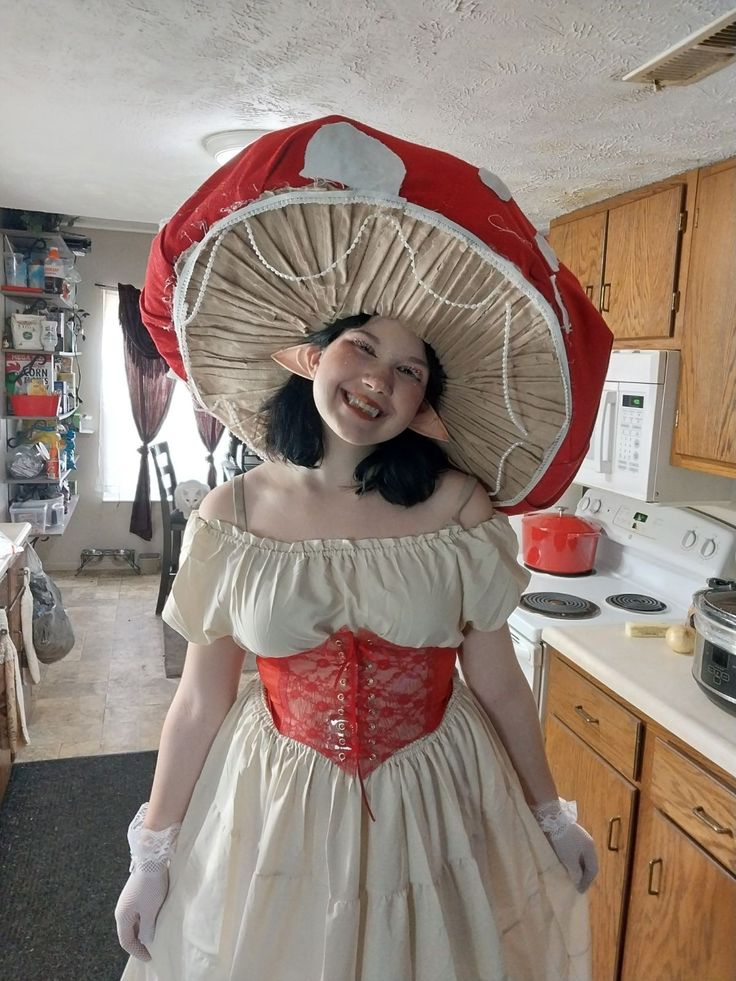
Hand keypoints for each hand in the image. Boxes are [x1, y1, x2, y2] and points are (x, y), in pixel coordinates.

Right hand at [115, 802, 180, 960]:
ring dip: (143, 931)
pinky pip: (138, 913)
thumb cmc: (150, 886)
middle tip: (152, 949)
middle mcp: (122, 909)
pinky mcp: (134, 894)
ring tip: (155, 936)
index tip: (149, 957)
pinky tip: (154, 920)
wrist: (151, 860)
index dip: (137, 951)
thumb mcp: (150, 910)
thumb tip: (146, 940)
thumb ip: (147, 928)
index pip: (126, 941)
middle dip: (139, 942)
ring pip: (134, 922)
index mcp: (122, 916)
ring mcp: (128, 901)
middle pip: (128, 932)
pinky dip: (144, 920)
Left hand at [531, 798, 598, 892]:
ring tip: (570, 876)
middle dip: (583, 875)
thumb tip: (578, 882)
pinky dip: (571, 861)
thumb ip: (576, 872)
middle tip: (576, 885)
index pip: (593, 869)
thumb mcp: (569, 859)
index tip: (580, 891)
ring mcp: (578, 837)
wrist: (550, 818)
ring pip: (580, 857)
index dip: (587, 881)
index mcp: (590, 848)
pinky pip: (573, 852)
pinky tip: (564, 864)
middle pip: (587, 862)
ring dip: (576, 868)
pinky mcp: (569, 835)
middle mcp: (587, 842)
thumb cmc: (562, 840)